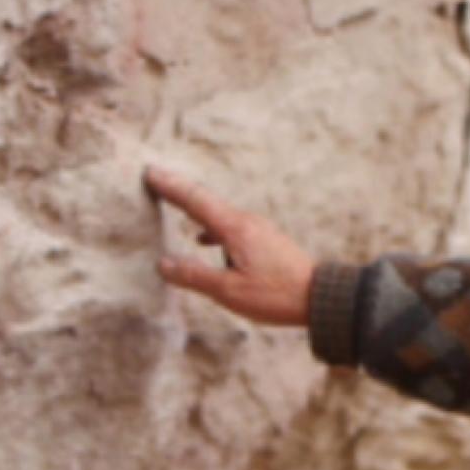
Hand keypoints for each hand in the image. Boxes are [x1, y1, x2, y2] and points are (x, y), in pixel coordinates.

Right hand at [145, 166, 314, 326]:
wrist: (319, 297)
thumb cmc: (276, 295)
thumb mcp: (230, 291)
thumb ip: (195, 276)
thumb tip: (163, 264)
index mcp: (235, 229)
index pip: (195, 202)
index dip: (171, 188)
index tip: (150, 172)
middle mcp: (246, 222)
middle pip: (205, 200)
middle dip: (178, 190)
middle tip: (156, 177)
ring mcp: (257, 229)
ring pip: (217, 213)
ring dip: (194, 206)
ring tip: (174, 202)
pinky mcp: (264, 240)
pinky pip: (229, 226)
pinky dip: (210, 227)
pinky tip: (203, 239)